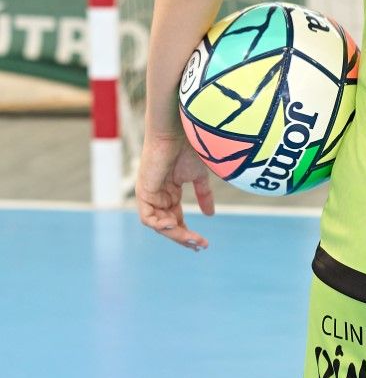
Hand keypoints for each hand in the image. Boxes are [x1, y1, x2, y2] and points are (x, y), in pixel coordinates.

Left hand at [136, 129, 214, 249]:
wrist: (178, 132)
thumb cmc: (188, 148)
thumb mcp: (199, 177)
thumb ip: (203, 195)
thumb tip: (210, 214)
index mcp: (169, 194)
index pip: (176, 221)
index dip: (188, 234)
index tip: (204, 243)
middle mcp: (157, 197)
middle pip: (168, 227)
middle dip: (184, 239)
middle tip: (200, 245)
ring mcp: (149, 195)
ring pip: (159, 226)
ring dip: (176, 235)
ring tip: (192, 239)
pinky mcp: (143, 192)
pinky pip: (148, 218)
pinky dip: (160, 225)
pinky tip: (175, 225)